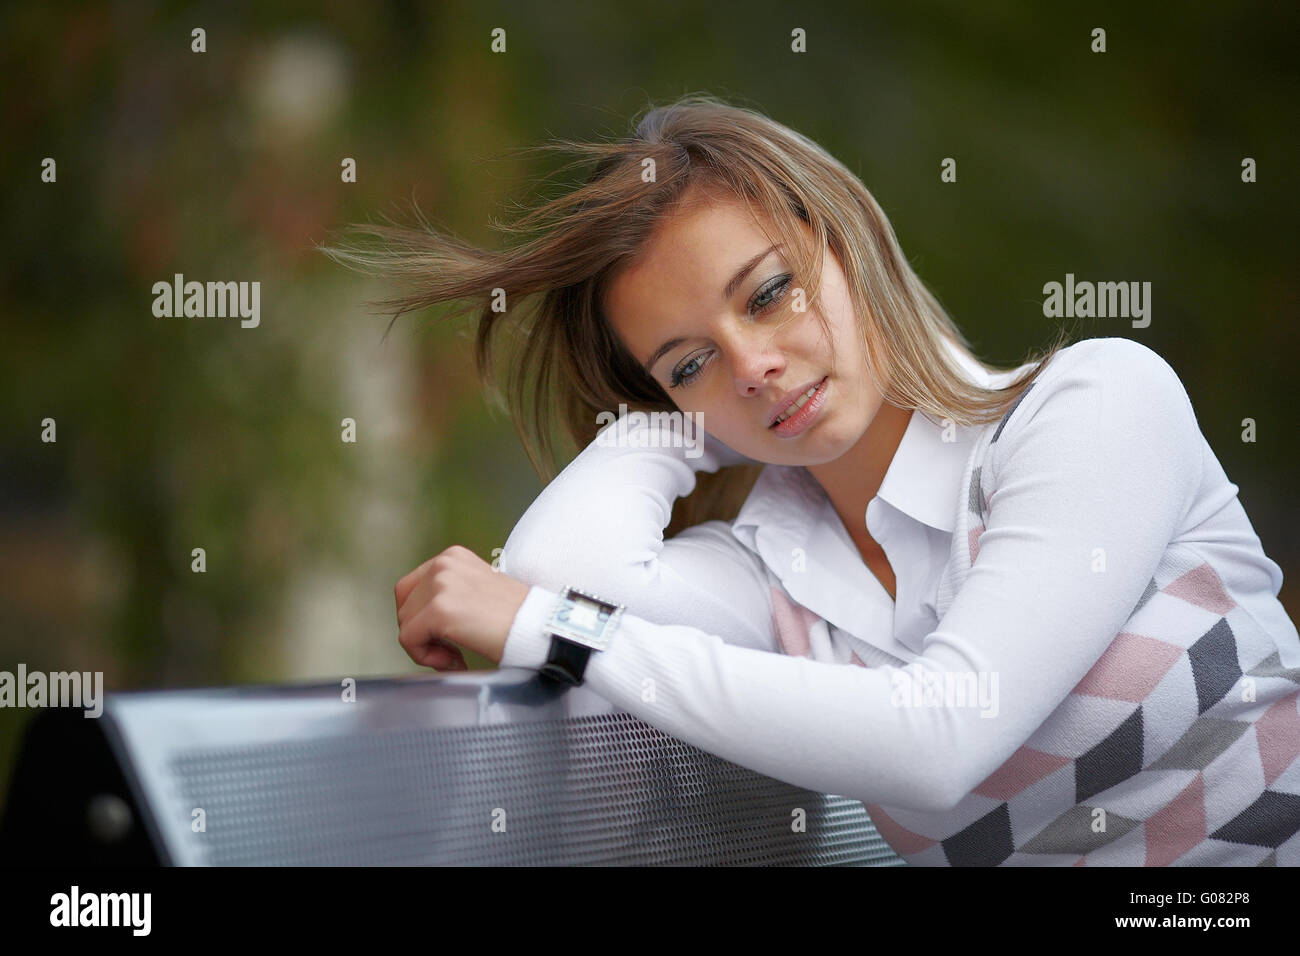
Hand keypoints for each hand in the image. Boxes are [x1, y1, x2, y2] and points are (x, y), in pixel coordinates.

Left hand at [395, 545, 530, 668]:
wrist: (539, 627)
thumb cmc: (516, 618)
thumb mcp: (477, 590)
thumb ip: (449, 594)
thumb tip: (421, 619)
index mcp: (453, 557)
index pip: (410, 588)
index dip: (419, 617)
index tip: (444, 635)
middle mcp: (443, 564)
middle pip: (404, 606)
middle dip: (422, 633)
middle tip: (451, 650)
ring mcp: (440, 585)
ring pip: (405, 625)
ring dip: (426, 647)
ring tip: (457, 656)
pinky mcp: (439, 610)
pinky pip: (409, 640)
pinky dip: (427, 658)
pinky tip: (457, 661)